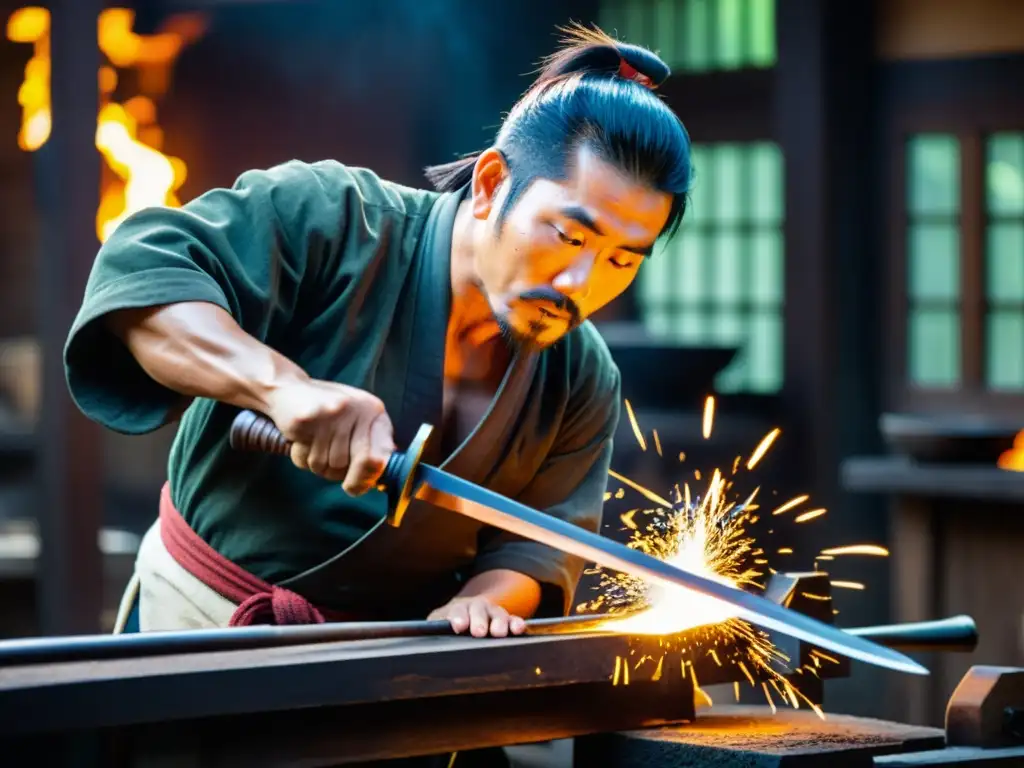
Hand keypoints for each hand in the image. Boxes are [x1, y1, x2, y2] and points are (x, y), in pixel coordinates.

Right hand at [263, 377, 394, 494]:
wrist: (288, 388)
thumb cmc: (326, 412)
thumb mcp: (355, 420)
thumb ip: (370, 445)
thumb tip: (377, 476)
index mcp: (373, 411)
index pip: (379, 457)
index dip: (366, 478)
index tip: (355, 487)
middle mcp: (356, 409)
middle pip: (348, 465)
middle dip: (337, 474)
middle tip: (330, 469)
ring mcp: (332, 413)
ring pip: (326, 465)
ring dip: (317, 465)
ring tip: (314, 446)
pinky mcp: (307, 419)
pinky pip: (305, 458)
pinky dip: (300, 457)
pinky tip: (301, 440)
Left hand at [428, 596, 526, 637]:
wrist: (466, 613)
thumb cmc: (449, 623)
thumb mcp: (438, 623)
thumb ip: (434, 627)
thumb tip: (424, 636)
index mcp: (458, 608)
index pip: (457, 610)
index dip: (458, 617)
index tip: (458, 626)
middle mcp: (477, 607)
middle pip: (479, 610)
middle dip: (479, 620)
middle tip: (479, 631)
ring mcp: (493, 613)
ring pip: (498, 614)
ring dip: (499, 622)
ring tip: (499, 633)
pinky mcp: (506, 621)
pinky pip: (513, 620)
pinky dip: (516, 623)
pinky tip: (519, 628)